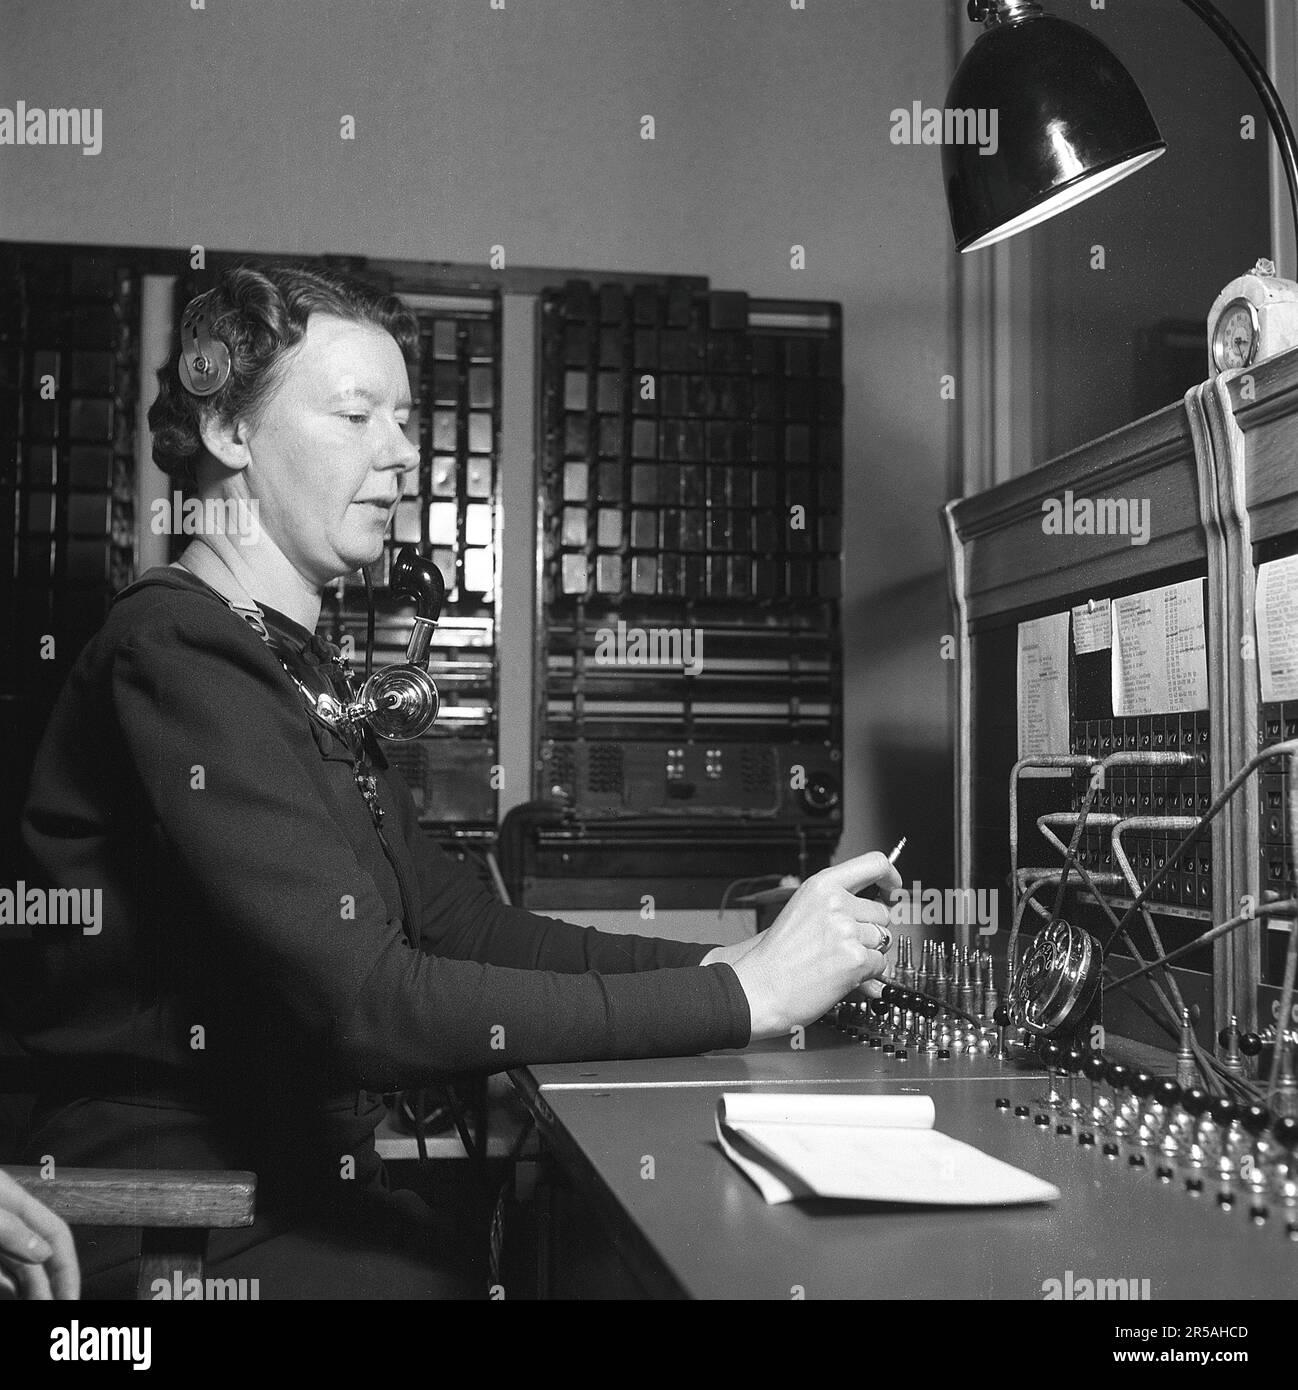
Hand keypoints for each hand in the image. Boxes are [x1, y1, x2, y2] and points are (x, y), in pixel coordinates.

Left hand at [0, 1168, 79, 1299]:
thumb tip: (43, 1252)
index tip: (71, 1298)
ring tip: (38, 1306)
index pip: (57, 1234)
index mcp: (13, 1200)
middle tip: (53, 1310)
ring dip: (28, 1290)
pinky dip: (5, 1285)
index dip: (68, 1268)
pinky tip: (11, 1296)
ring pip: (15, 1266)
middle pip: (38, 1257)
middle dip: (49, 1287)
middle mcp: (5, 1218)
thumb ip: (13, 1229)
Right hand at [724, 851, 901, 1039]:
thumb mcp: (803, 910)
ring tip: (835, 961)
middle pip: (882, 912)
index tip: (892, 889)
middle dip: (871, 931)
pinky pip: (880, 964)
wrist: (760, 987)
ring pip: (883, 940)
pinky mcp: (855, 958)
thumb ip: (839, 902)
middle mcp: (836, 902)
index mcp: (822, 885)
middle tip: (842, 945)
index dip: (890, 878)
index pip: (875, 864)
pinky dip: (866, 974)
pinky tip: (840, 975)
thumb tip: (879, 905)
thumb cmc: (777, 956)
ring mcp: (846, 930)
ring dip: (867, 954)